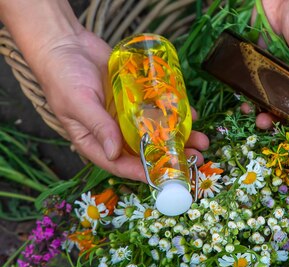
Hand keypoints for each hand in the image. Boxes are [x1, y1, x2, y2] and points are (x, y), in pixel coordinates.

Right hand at [32, 29, 208, 181]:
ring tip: (203, 141)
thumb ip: (99, 127)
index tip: (168, 176)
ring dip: (180, 137)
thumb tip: (115, 154)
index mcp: (95, 142)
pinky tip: (192, 116)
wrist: (65, 44)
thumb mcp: (78, 104)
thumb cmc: (62, 76)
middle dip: (172, 157)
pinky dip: (175, 113)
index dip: (145, 172)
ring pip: (157, 132)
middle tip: (196, 159)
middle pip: (146, 151)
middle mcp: (114, 132)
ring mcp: (127, 115)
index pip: (122, 165)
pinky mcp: (137, 98)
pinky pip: (159, 109)